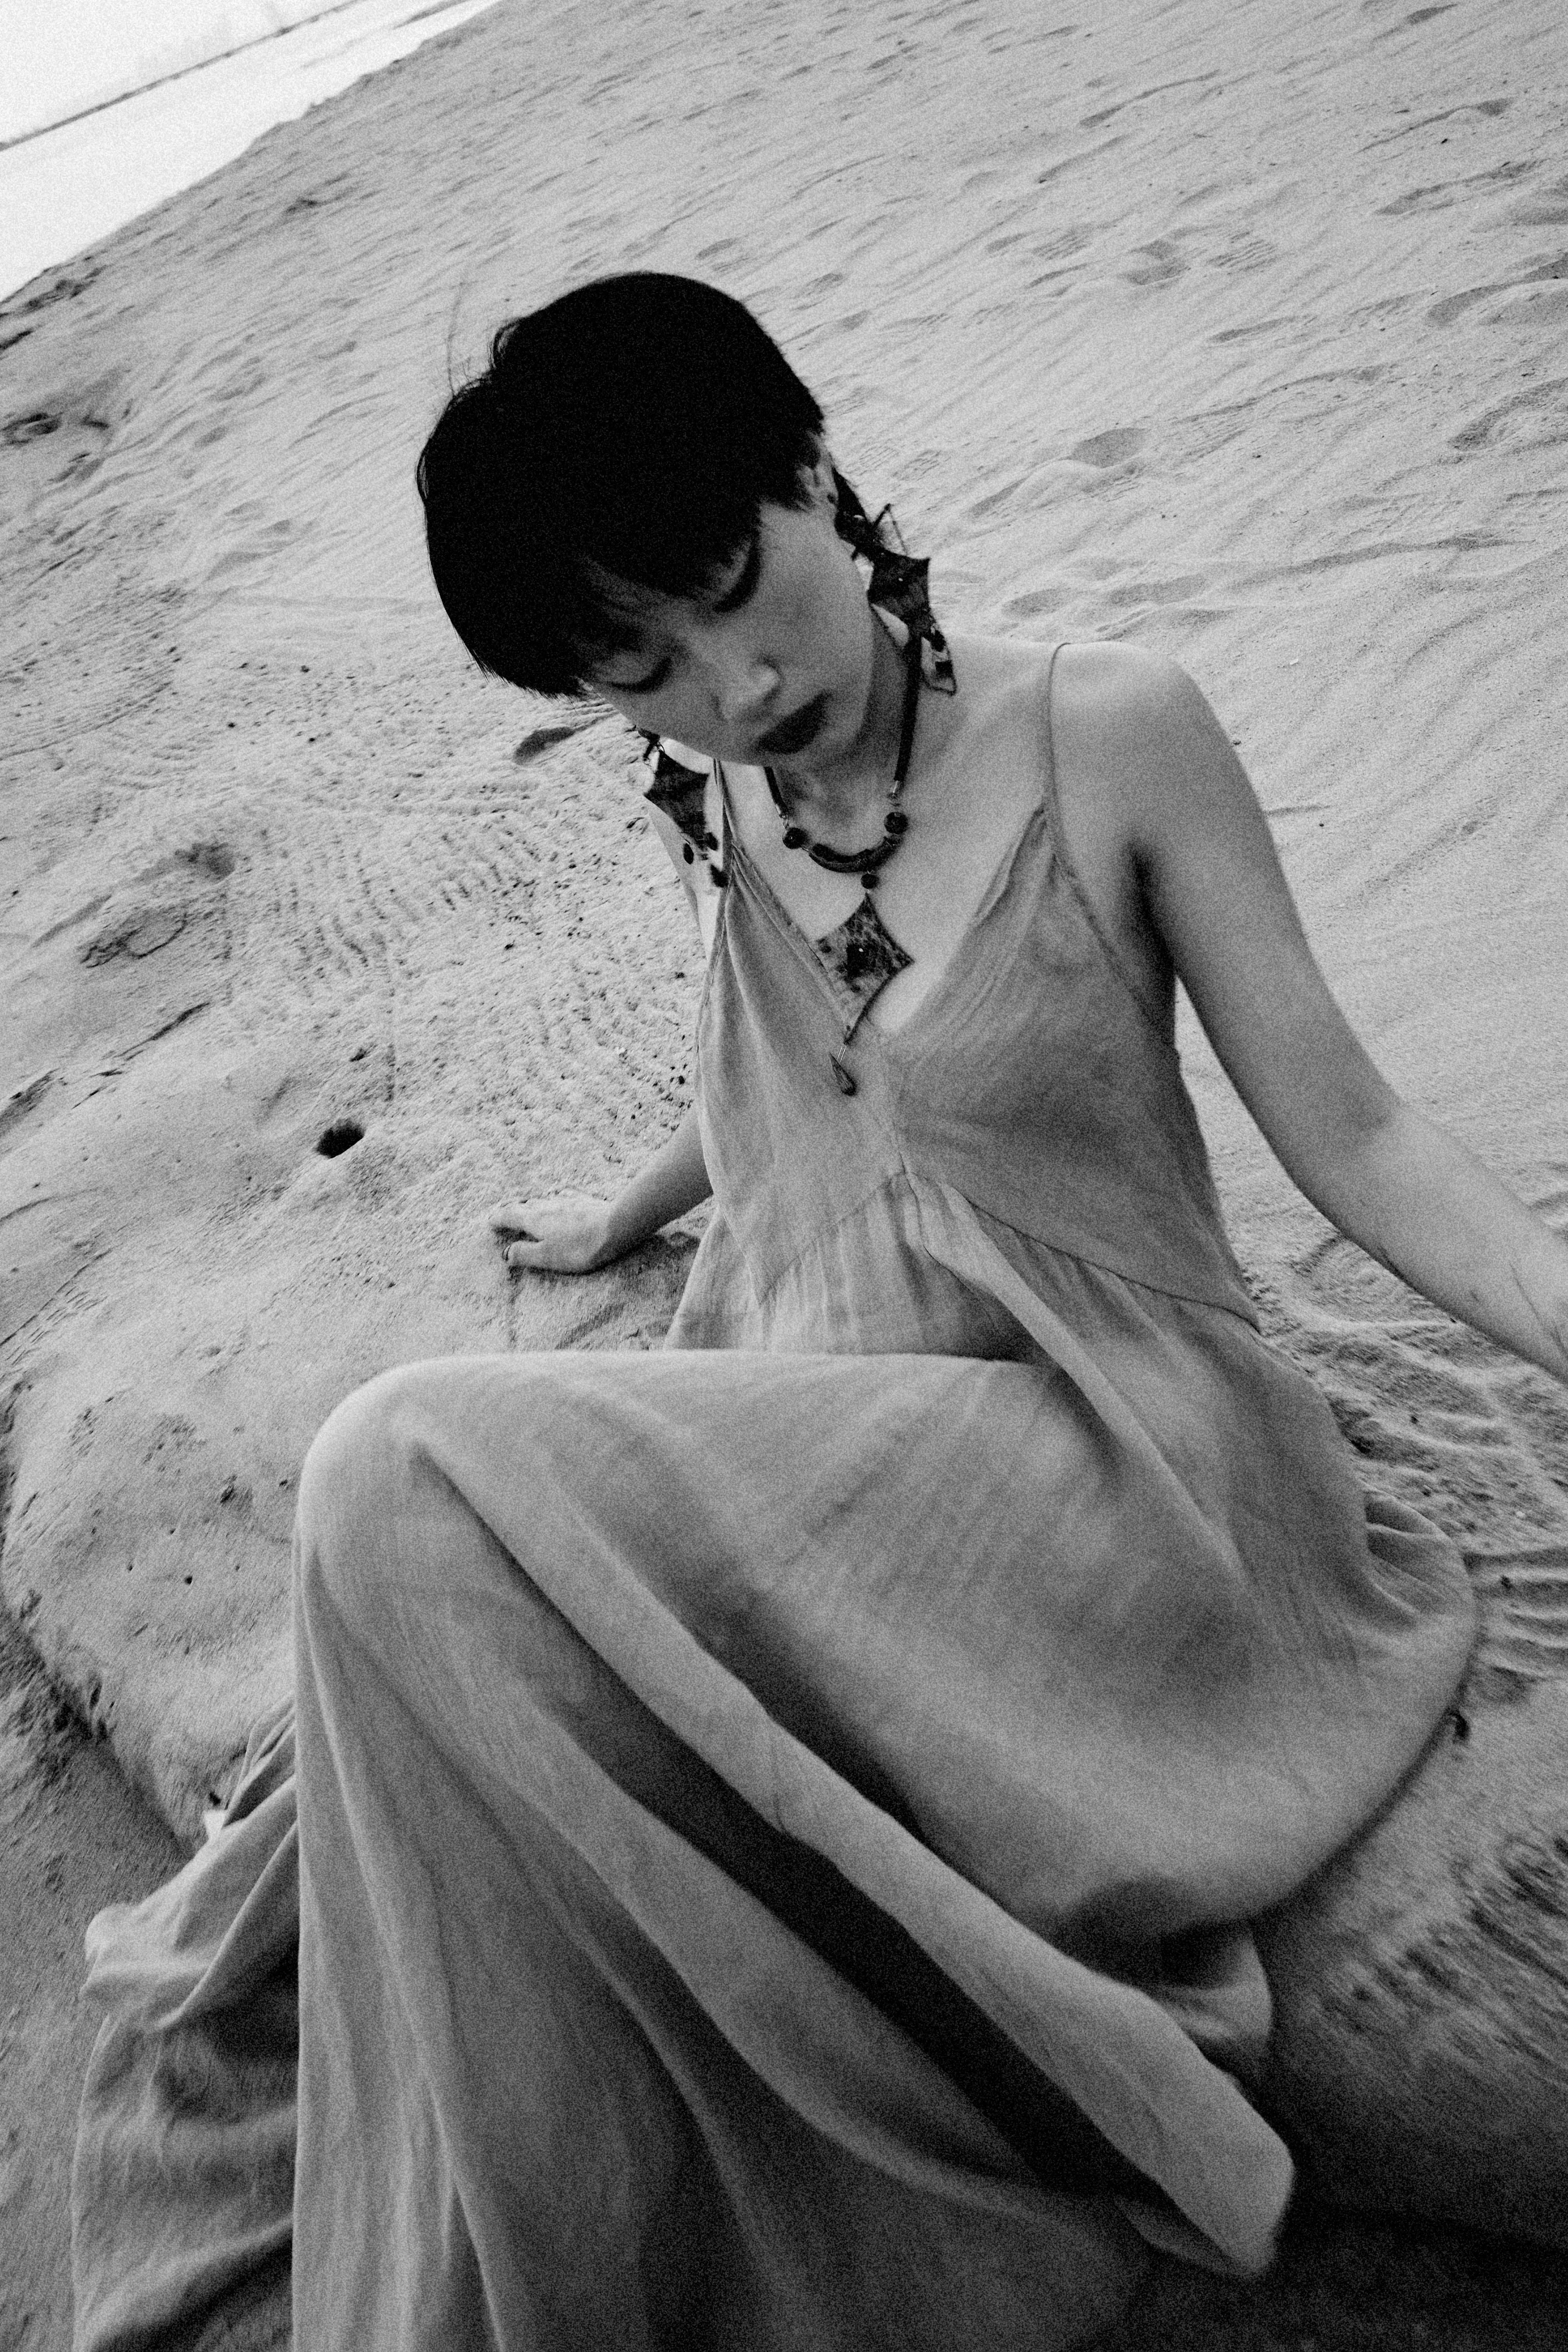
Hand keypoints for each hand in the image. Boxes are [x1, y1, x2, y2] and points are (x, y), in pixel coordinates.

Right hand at [488, 1193, 617, 1274]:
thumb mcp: (548, 1256)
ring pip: (542, 1199)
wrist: (616, 1227)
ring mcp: (566, 1200)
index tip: (490, 1221)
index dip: (498, 1219)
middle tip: (504, 1213)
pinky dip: (554, 1196)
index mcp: (535, 1220)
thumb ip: (525, 1254)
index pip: (509, 1216)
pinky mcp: (583, 1200)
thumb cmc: (580, 1247)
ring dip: (531, 1203)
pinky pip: (563, 1194)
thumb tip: (506, 1254)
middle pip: (524, 1205)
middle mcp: (547, 1206)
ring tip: (526, 1206)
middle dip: (512, 1210)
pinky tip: (558, 1195)